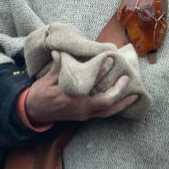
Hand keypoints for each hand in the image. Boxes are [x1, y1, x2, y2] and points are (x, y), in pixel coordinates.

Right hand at [24, 51, 138, 123]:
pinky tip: (124, 102)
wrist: (33, 112)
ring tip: (135, 95)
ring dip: (122, 104)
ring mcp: (83, 114)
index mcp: (71, 98)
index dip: (101, 71)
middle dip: (119, 91)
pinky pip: (104, 114)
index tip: (110, 59)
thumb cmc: (40, 94)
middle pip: (105, 103)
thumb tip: (58, 51)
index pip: (90, 83)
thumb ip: (56, 67)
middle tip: (128, 78)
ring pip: (107, 112)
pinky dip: (115, 108)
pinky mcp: (85, 116)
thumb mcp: (46, 80)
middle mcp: (81, 108)